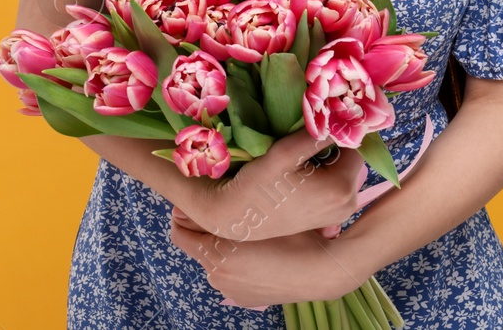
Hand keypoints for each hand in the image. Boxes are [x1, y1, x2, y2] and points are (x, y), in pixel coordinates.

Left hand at [170, 206, 373, 308]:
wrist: (322, 270)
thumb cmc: (291, 234)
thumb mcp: (255, 214)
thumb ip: (219, 209)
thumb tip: (186, 204)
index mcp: (216, 255)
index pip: (180, 233)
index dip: (185, 216)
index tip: (196, 203)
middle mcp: (218, 278)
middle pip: (198, 247)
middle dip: (206, 231)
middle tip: (224, 212)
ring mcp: (231, 292)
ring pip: (215, 261)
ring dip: (223, 247)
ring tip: (245, 230)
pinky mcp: (246, 300)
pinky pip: (231, 277)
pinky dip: (237, 264)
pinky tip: (257, 252)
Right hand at [192, 129, 368, 241]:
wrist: (237, 218)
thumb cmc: (259, 184)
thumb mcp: (286, 152)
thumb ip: (317, 133)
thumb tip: (340, 116)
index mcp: (343, 188)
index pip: (354, 144)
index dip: (334, 133)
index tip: (311, 132)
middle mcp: (349, 203)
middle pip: (350, 160)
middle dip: (331, 149)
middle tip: (300, 149)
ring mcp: (341, 214)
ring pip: (343, 172)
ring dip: (327, 163)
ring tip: (298, 165)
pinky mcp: (331, 219)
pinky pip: (336, 188)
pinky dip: (324, 179)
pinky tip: (300, 179)